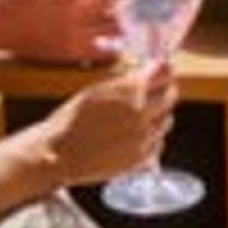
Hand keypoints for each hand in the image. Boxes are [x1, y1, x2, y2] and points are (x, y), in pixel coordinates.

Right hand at [35, 58, 175, 185]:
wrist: (58, 155)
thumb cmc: (71, 120)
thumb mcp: (96, 92)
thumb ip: (126, 82)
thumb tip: (150, 71)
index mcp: (130, 92)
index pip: (162, 73)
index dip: (164, 70)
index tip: (165, 69)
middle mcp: (142, 114)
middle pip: (170, 97)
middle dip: (165, 91)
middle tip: (159, 91)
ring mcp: (143, 138)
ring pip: (166, 121)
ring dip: (159, 116)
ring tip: (142, 116)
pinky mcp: (140, 159)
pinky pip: (158, 144)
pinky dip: (153, 138)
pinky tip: (136, 136)